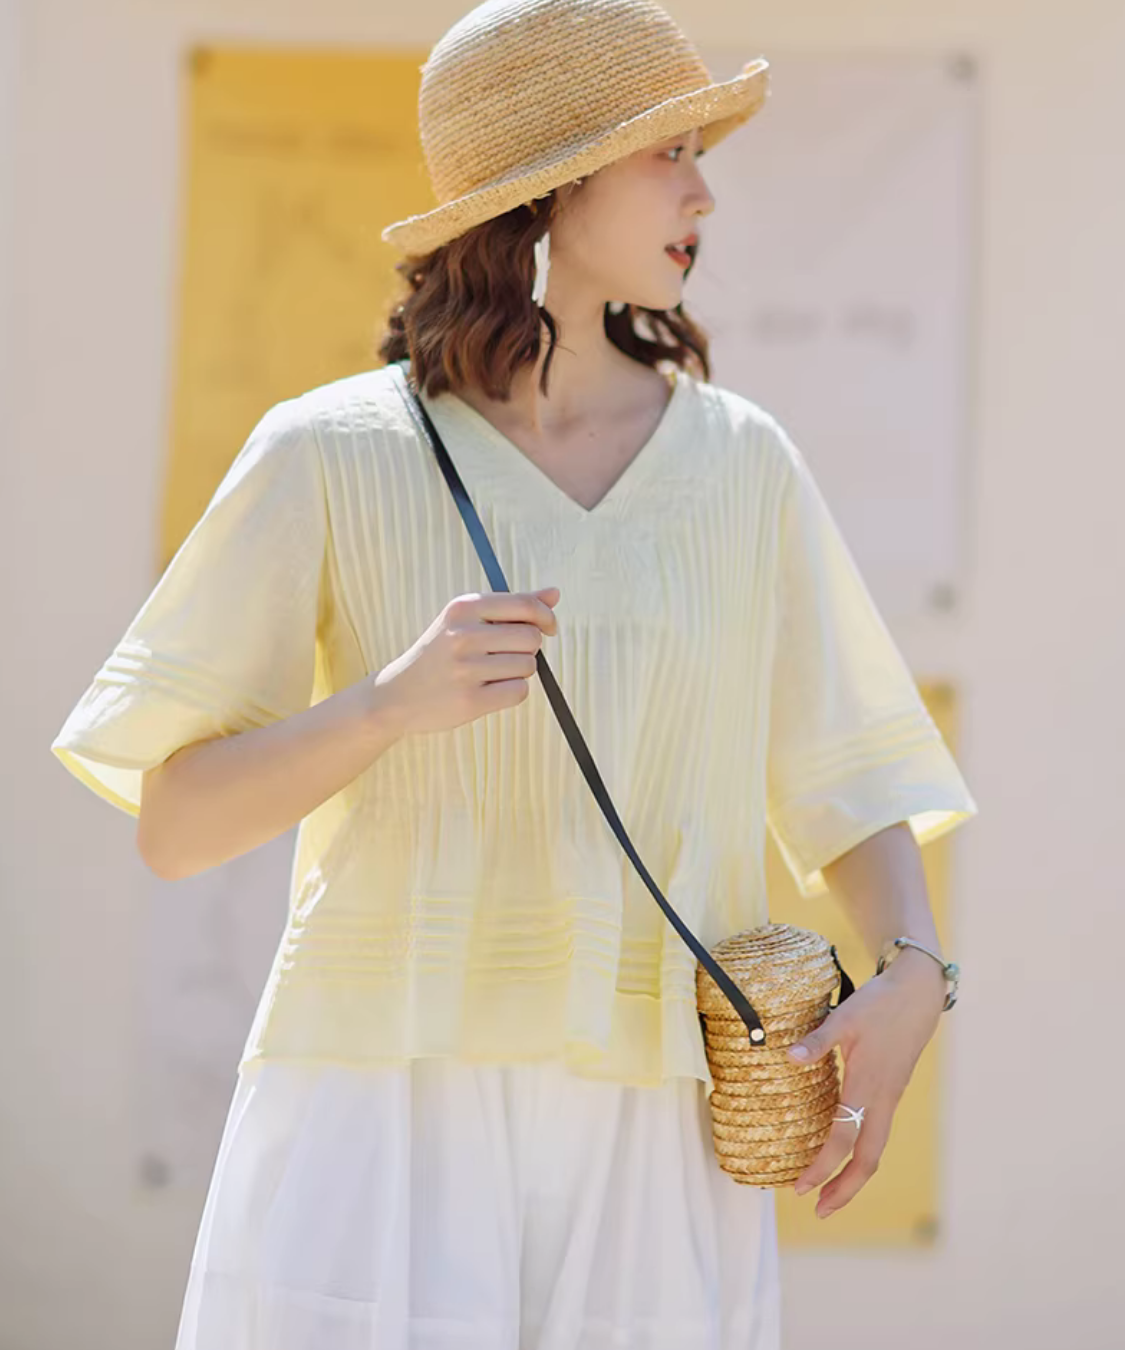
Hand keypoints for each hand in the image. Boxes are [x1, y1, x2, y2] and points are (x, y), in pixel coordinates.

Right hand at [374, 587, 560, 736]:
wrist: (397, 695)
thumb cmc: (440, 654)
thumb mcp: (466, 620)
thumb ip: (512, 606)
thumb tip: (554, 594)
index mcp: (464, 607)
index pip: (525, 605)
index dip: (546, 617)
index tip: (548, 628)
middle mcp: (463, 634)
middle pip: (532, 638)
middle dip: (527, 649)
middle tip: (505, 655)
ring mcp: (466, 669)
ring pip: (527, 667)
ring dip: (518, 672)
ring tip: (490, 674)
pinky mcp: (470, 700)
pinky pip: (519, 692)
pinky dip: (511, 692)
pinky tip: (489, 690)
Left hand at [787, 947, 947, 1217]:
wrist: (918, 993)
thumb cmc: (880, 1003)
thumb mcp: (845, 1017)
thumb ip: (818, 1040)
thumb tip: (788, 1057)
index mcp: (867, 1086)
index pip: (843, 1139)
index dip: (822, 1166)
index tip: (800, 1187)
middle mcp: (882, 1099)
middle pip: (868, 1159)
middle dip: (845, 1189)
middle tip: (819, 1210)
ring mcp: (890, 1097)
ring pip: (876, 1148)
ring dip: (854, 1175)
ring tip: (831, 1193)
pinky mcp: (891, 1091)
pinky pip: (877, 1132)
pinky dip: (861, 1152)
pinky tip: (844, 1151)